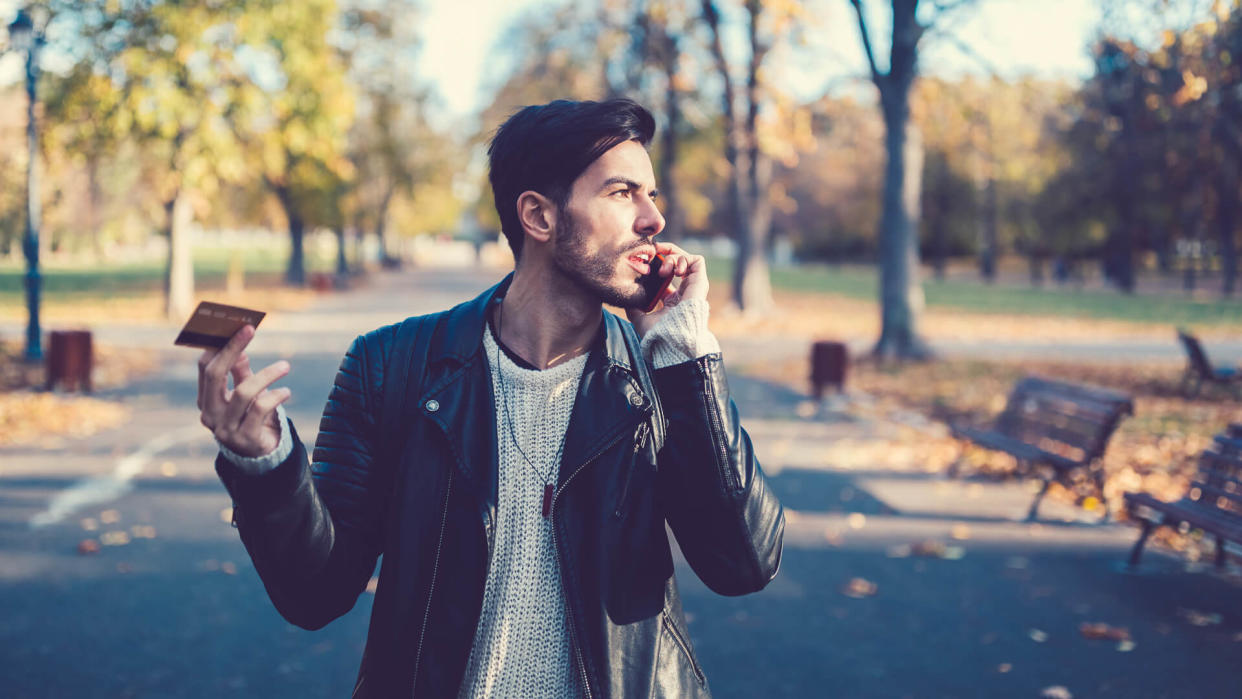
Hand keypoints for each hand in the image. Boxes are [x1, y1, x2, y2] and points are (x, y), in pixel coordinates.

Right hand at [197, 325, 291, 457]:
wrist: (260, 456)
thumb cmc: (251, 417)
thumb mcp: (244, 393)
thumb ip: (239, 373)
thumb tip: (239, 350)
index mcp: (205, 400)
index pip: (206, 367)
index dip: (221, 345)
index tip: (238, 327)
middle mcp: (209, 414)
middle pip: (215, 375)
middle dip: (232, 349)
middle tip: (250, 330)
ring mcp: (225, 429)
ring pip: (243, 392)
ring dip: (266, 374)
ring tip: (285, 366)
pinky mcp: (245, 439)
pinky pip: (260, 409)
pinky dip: (276, 396)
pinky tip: (286, 391)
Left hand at [626, 242, 707, 336]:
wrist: (672, 336)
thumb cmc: (658, 332)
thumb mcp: (640, 319)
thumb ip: (634, 308)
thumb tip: (625, 299)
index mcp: (672, 301)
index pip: (666, 277)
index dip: (657, 265)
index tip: (646, 260)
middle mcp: (683, 292)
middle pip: (676, 264)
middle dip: (665, 253)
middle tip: (654, 252)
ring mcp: (693, 287)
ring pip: (685, 259)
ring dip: (672, 257)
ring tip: (663, 269)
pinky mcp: (700, 282)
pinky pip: (697, 261)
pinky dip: (684, 258)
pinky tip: (675, 269)